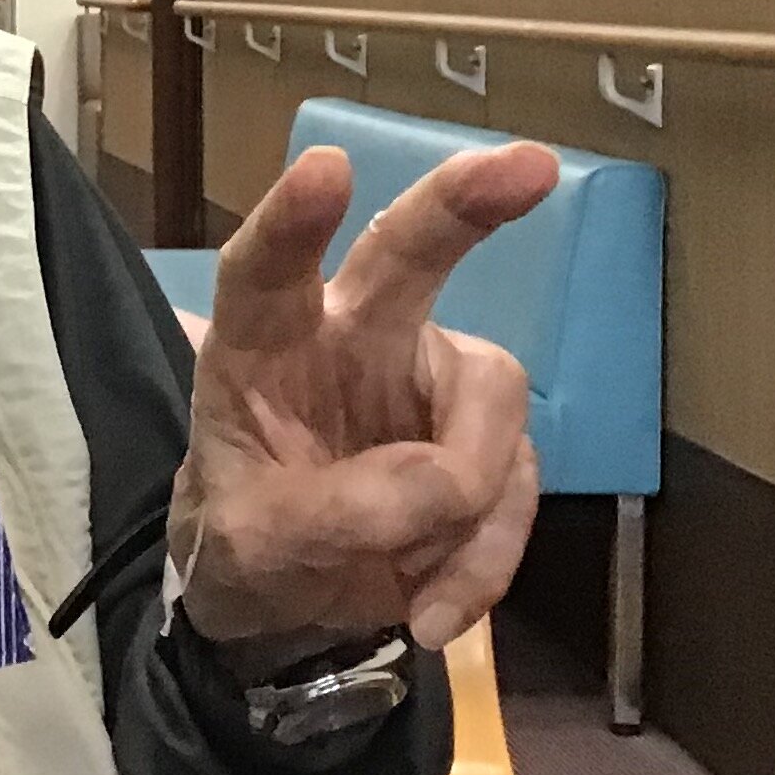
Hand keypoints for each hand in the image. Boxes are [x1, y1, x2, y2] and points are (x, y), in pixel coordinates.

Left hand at [172, 141, 559, 656]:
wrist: (284, 603)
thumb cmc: (244, 538)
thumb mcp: (250, 545)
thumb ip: (328, 513)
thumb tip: (444, 485)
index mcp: (262, 346)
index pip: (265, 273)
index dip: (293, 221)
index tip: (326, 167)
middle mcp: (350, 337)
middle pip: (408, 254)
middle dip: (465, 203)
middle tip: (530, 165)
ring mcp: (426, 382)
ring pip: (493, 403)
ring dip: (468, 508)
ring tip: (409, 590)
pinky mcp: (483, 439)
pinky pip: (516, 486)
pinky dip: (487, 557)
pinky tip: (435, 608)